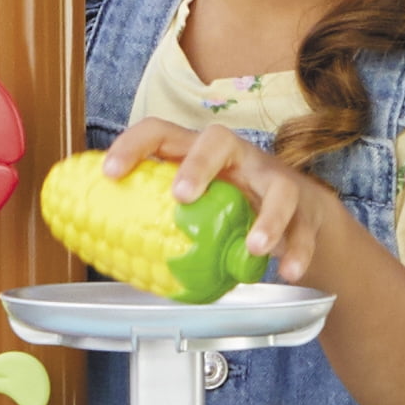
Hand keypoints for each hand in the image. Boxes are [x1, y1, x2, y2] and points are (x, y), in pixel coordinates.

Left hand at [100, 117, 347, 286]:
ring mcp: (272, 181)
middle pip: (219, 139)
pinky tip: (287, 271)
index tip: (111, 173)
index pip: (161, 133)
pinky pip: (303, 228)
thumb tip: (100, 247)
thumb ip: (154, 222)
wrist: (297, 218)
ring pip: (276, 187)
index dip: (133, 146)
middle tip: (181, 195)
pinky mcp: (304, 209)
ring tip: (254, 246)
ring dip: (266, 217)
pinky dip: (297, 251)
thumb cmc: (231, 210)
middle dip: (198, 164)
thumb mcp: (193, 209)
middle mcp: (236, 159)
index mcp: (197, 155)